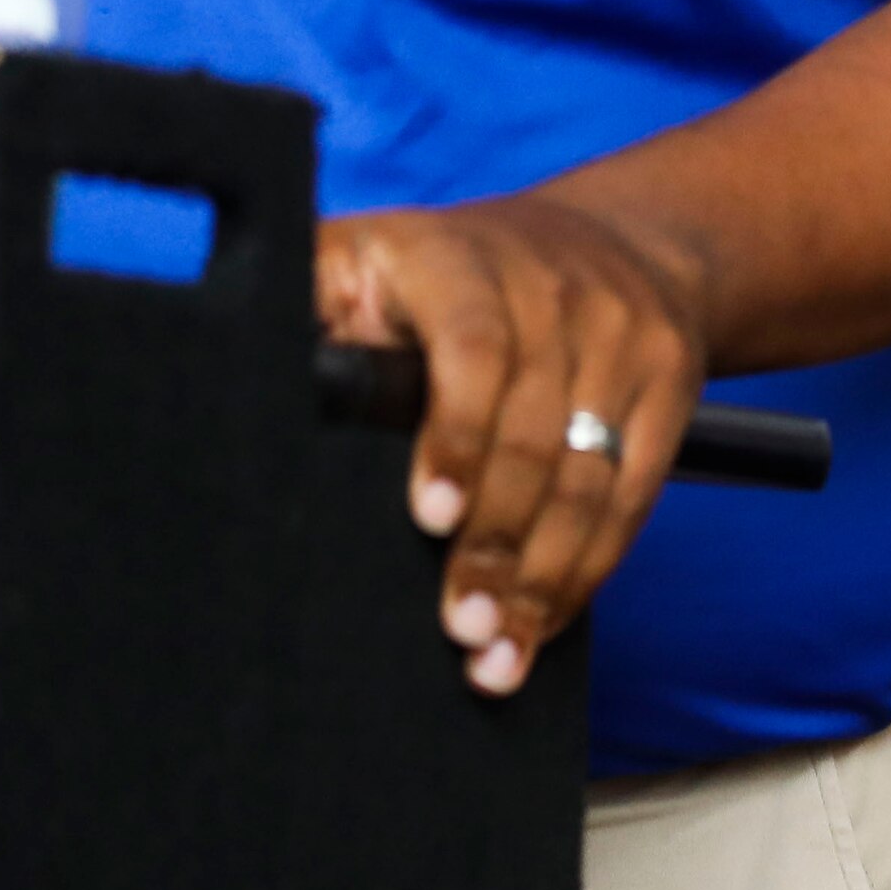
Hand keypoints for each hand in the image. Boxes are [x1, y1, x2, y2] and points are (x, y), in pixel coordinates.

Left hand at [317, 194, 710, 696]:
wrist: (622, 236)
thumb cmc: (453, 273)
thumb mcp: (370, 260)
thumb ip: (309, 315)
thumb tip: (218, 380)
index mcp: (456, 255)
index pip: (472, 344)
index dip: (453, 434)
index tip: (427, 516)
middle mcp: (551, 283)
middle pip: (534, 428)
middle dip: (494, 541)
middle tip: (456, 625)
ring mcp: (622, 331)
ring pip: (589, 474)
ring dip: (541, 578)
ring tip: (495, 653)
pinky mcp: (671, 378)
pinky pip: (634, 492)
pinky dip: (589, 569)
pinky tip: (544, 622)